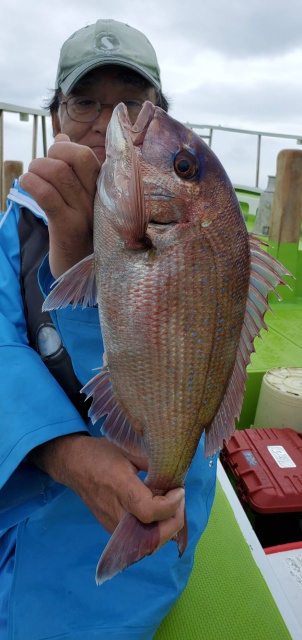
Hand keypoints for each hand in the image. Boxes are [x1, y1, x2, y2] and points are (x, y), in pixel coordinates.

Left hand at [19, 135, 99, 277]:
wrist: (84, 274)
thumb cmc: (82, 233)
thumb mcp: (82, 199)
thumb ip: (73, 168)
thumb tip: (62, 136)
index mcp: (104, 190)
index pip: (86, 154)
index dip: (63, 148)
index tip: (53, 160)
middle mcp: (98, 200)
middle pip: (78, 155)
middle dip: (52, 152)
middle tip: (40, 168)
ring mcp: (84, 214)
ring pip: (57, 172)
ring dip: (35, 169)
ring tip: (31, 179)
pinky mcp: (68, 229)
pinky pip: (47, 195)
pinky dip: (31, 184)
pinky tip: (26, 187)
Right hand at [29, 434, 184, 545]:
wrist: (74, 465)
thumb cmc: (102, 454)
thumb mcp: (130, 449)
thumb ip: (153, 463)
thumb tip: (176, 474)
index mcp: (120, 487)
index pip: (150, 511)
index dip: (171, 506)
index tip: (179, 489)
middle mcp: (116, 512)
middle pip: (153, 536)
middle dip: (175, 522)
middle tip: (179, 500)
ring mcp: (112, 524)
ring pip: (148, 542)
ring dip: (166, 527)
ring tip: (171, 505)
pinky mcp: (112, 529)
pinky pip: (139, 538)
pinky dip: (155, 529)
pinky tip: (159, 510)